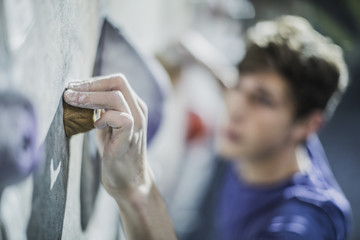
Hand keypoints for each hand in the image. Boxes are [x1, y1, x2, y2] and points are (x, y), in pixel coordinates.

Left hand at [63, 74, 151, 198]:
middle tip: (69, 91)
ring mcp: (138, 123)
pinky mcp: (131, 136)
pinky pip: (118, 116)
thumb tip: (80, 92)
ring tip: (71, 101)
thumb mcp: (107, 125)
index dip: (93, 81)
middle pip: (118, 81)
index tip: (73, 86)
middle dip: (90, 84)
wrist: (128, 180)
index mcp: (134, 105)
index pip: (116, 81)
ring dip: (89, 97)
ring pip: (116, 96)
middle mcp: (139, 111)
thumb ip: (101, 109)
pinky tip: (94, 126)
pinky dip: (102, 117)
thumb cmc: (115, 152)